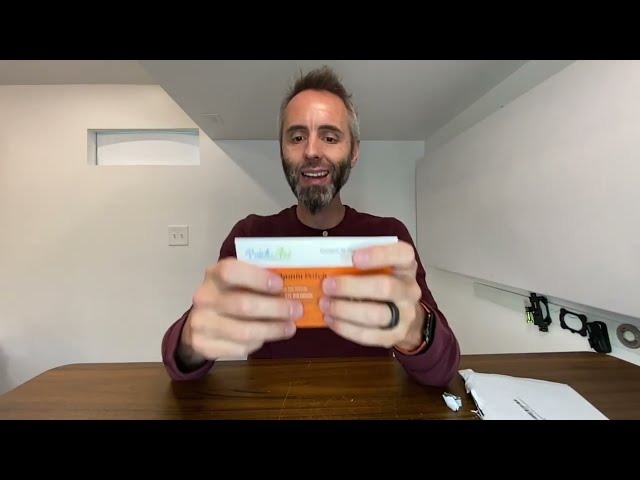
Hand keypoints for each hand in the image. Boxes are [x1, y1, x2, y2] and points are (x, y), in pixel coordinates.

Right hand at [178, 258, 302, 365]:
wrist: (200, 321)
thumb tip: (291, 287)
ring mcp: (201, 323)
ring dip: (272, 329)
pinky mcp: (204, 345)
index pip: (231, 272)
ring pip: (244, 331)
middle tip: (296, 310)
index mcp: (214, 274)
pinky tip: (267, 336)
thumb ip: (258, 280)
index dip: (257, 278)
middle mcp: (204, 298)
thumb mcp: (238, 280)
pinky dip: (258, 342)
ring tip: (290, 327)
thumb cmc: (229, 294)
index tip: (280, 285)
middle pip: (243, 305)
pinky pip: (239, 347)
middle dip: (275, 309)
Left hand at [319, 241, 425, 350]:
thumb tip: (328, 263)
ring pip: (376, 314)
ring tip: (325, 304)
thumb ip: (361, 263)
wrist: (404, 315)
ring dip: (345, 309)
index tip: (354, 257)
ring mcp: (405, 315)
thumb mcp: (380, 267)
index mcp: (406, 266)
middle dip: (351, 287)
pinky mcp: (395, 335)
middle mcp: (410, 290)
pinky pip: (369, 335)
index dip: (379, 254)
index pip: (402, 254)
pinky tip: (330, 320)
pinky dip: (346, 328)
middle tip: (327, 285)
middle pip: (385, 287)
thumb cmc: (383, 283)